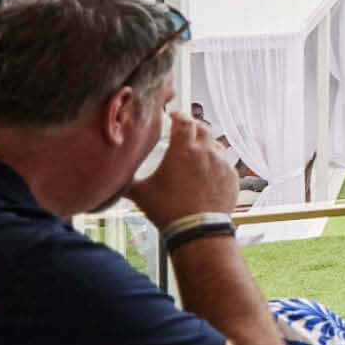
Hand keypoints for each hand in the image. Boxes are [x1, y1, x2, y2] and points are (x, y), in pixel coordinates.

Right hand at [127, 106, 238, 227]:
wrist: (197, 229)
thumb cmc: (168, 210)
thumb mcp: (141, 193)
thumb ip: (126, 180)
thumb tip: (113, 175)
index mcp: (184, 149)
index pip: (184, 120)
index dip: (178, 115)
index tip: (173, 115)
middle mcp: (206, 152)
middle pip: (203, 128)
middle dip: (193, 126)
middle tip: (184, 129)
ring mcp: (222, 164)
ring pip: (216, 144)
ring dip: (206, 143)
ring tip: (196, 150)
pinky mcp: (232, 177)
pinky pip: (225, 162)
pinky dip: (216, 161)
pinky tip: (208, 170)